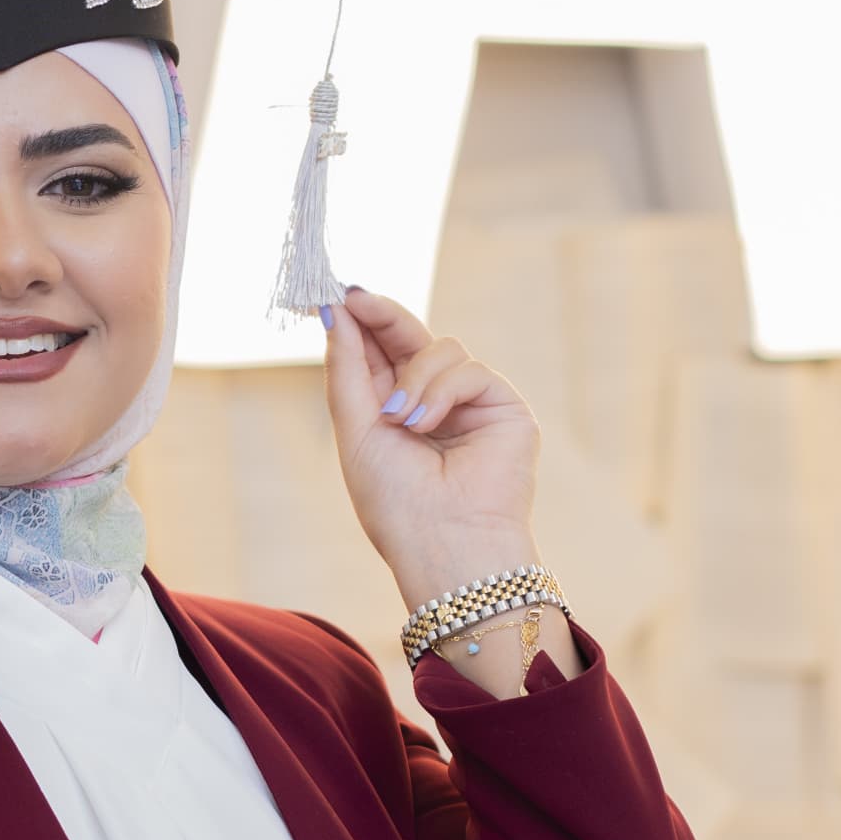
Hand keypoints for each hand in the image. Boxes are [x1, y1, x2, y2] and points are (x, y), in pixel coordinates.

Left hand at [320, 288, 542, 600]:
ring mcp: (470, 403)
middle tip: (357, 299)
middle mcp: (434, 402)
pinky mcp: (503, 407)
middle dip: (382, 317)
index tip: (337, 297)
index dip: (362, 323)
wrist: (442, 542)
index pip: (380, 353)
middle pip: (410, 337)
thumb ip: (348, 371)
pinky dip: (441, 391)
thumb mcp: (356, 431)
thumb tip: (337, 313)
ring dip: (413, 379)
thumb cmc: (395, 503)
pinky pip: (469, 369)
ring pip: (440, 348)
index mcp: (395, 410)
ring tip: (401, 422)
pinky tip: (426, 424)